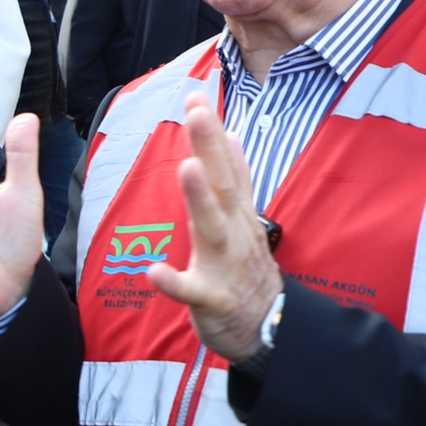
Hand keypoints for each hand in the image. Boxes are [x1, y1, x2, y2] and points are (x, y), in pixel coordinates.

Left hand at [145, 93, 281, 361]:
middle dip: (210, 149)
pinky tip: (154, 271)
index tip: (197, 96)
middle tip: (197, 112)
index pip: (226, 166)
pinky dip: (175, 282)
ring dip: (199, 199)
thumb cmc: (246, 271)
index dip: (213, 133)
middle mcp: (234, 232)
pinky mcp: (214, 300)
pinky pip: (193, 292)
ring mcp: (225, 265)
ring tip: (186, 168)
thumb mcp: (244, 218)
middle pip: (222, 186)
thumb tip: (232, 136)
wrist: (270, 329)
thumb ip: (236, 179)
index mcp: (236, 213)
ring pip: (212, 229)